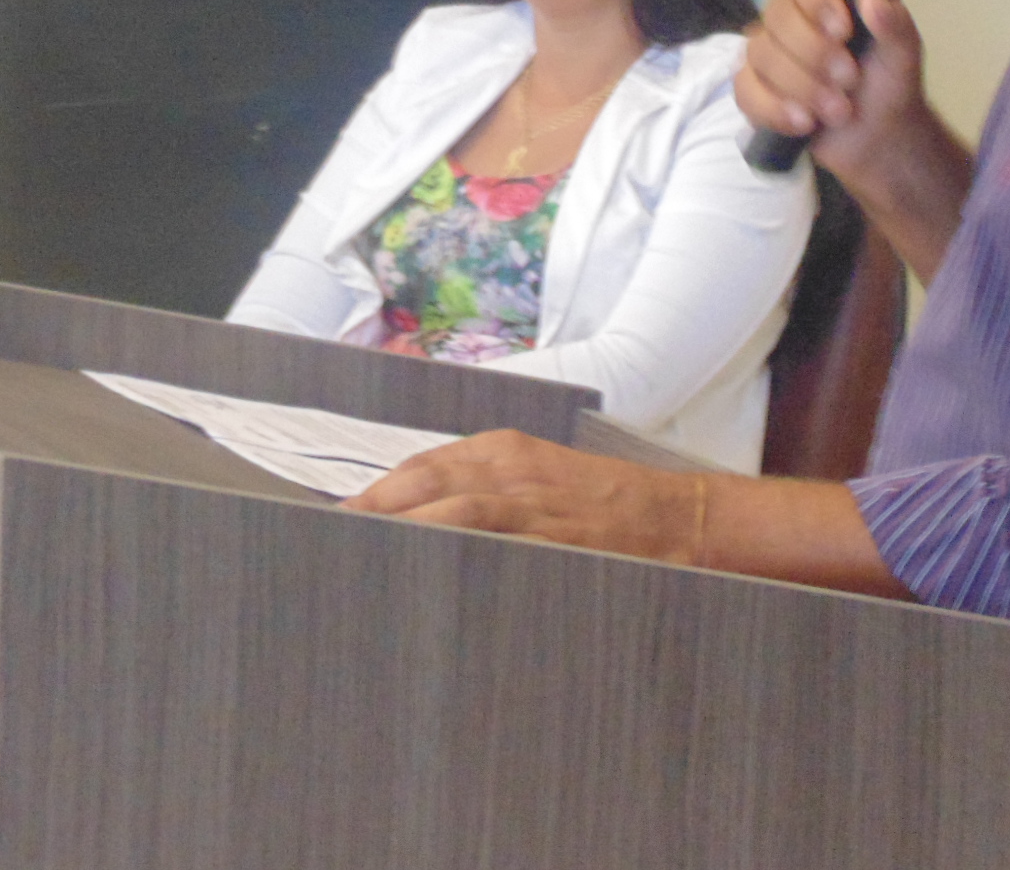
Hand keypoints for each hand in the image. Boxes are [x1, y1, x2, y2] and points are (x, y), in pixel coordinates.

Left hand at [346, 429, 701, 561]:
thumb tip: (421, 523)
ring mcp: (529, 497)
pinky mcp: (550, 530)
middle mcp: (508, 466)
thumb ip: (484, 496)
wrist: (680, 518)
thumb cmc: (605, 507)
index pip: (419, 467)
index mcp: (502, 450)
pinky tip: (416, 559)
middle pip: (419, 478)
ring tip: (356, 550)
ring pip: (445, 502)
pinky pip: (487, 532)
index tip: (342, 517)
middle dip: (373, 506)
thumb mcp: (539, 483)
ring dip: (397, 523)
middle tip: (329, 536)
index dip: (377, 493)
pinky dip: (447, 539)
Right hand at [736, 0, 929, 182]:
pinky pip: (745, 90)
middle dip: (814, 52)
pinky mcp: (754, 89)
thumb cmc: (888, 87)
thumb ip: (895, 25)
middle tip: (850, 79)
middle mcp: (790, 17)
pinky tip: (804, 122)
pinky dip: (775, 109)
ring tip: (839, 110)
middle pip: (777, 15)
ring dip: (802, 86)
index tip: (844, 30)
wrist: (877, 138)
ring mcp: (767, 53)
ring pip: (761, 55)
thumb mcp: (903, 56)